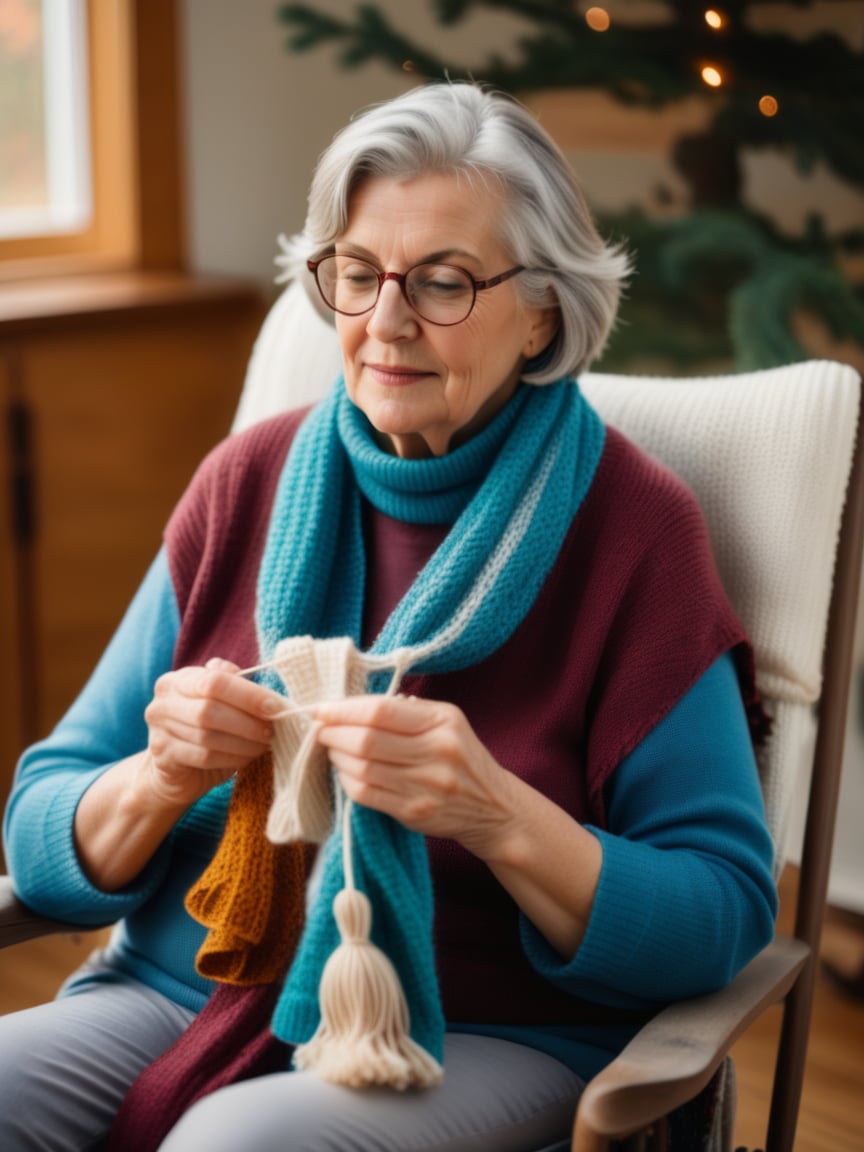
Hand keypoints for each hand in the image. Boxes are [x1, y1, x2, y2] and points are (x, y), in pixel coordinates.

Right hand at [143, 658, 284, 808]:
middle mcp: (163, 703)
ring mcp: (159, 731)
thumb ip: (236, 690)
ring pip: (208, 736)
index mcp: (178, 681)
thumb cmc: (205, 730)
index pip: (215, 680)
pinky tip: (248, 757)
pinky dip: (233, 757)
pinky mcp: (164, 758)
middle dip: (248, 720)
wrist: (172, 772)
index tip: (276, 706)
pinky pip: (205, 757)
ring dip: (244, 741)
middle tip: (273, 729)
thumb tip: (268, 696)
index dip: (248, 694)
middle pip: (210, 708)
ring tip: (265, 743)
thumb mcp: (219, 703)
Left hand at [314, 694, 517, 859]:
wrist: (494, 807)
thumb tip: (351, 705)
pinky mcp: (415, 812)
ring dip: (337, 757)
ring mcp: (426, 786)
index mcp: (442, 722)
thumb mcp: (448, 721)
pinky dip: (348, 781)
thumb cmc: (462, 757)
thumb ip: (406, 710)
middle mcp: (436, 753)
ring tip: (332, 749)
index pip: (381, 711)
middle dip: (334, 734)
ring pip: (362, 769)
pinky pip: (367, 794)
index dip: (344, 710)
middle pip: (366, 741)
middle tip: (321, 730)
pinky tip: (346, 772)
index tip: (322, 709)